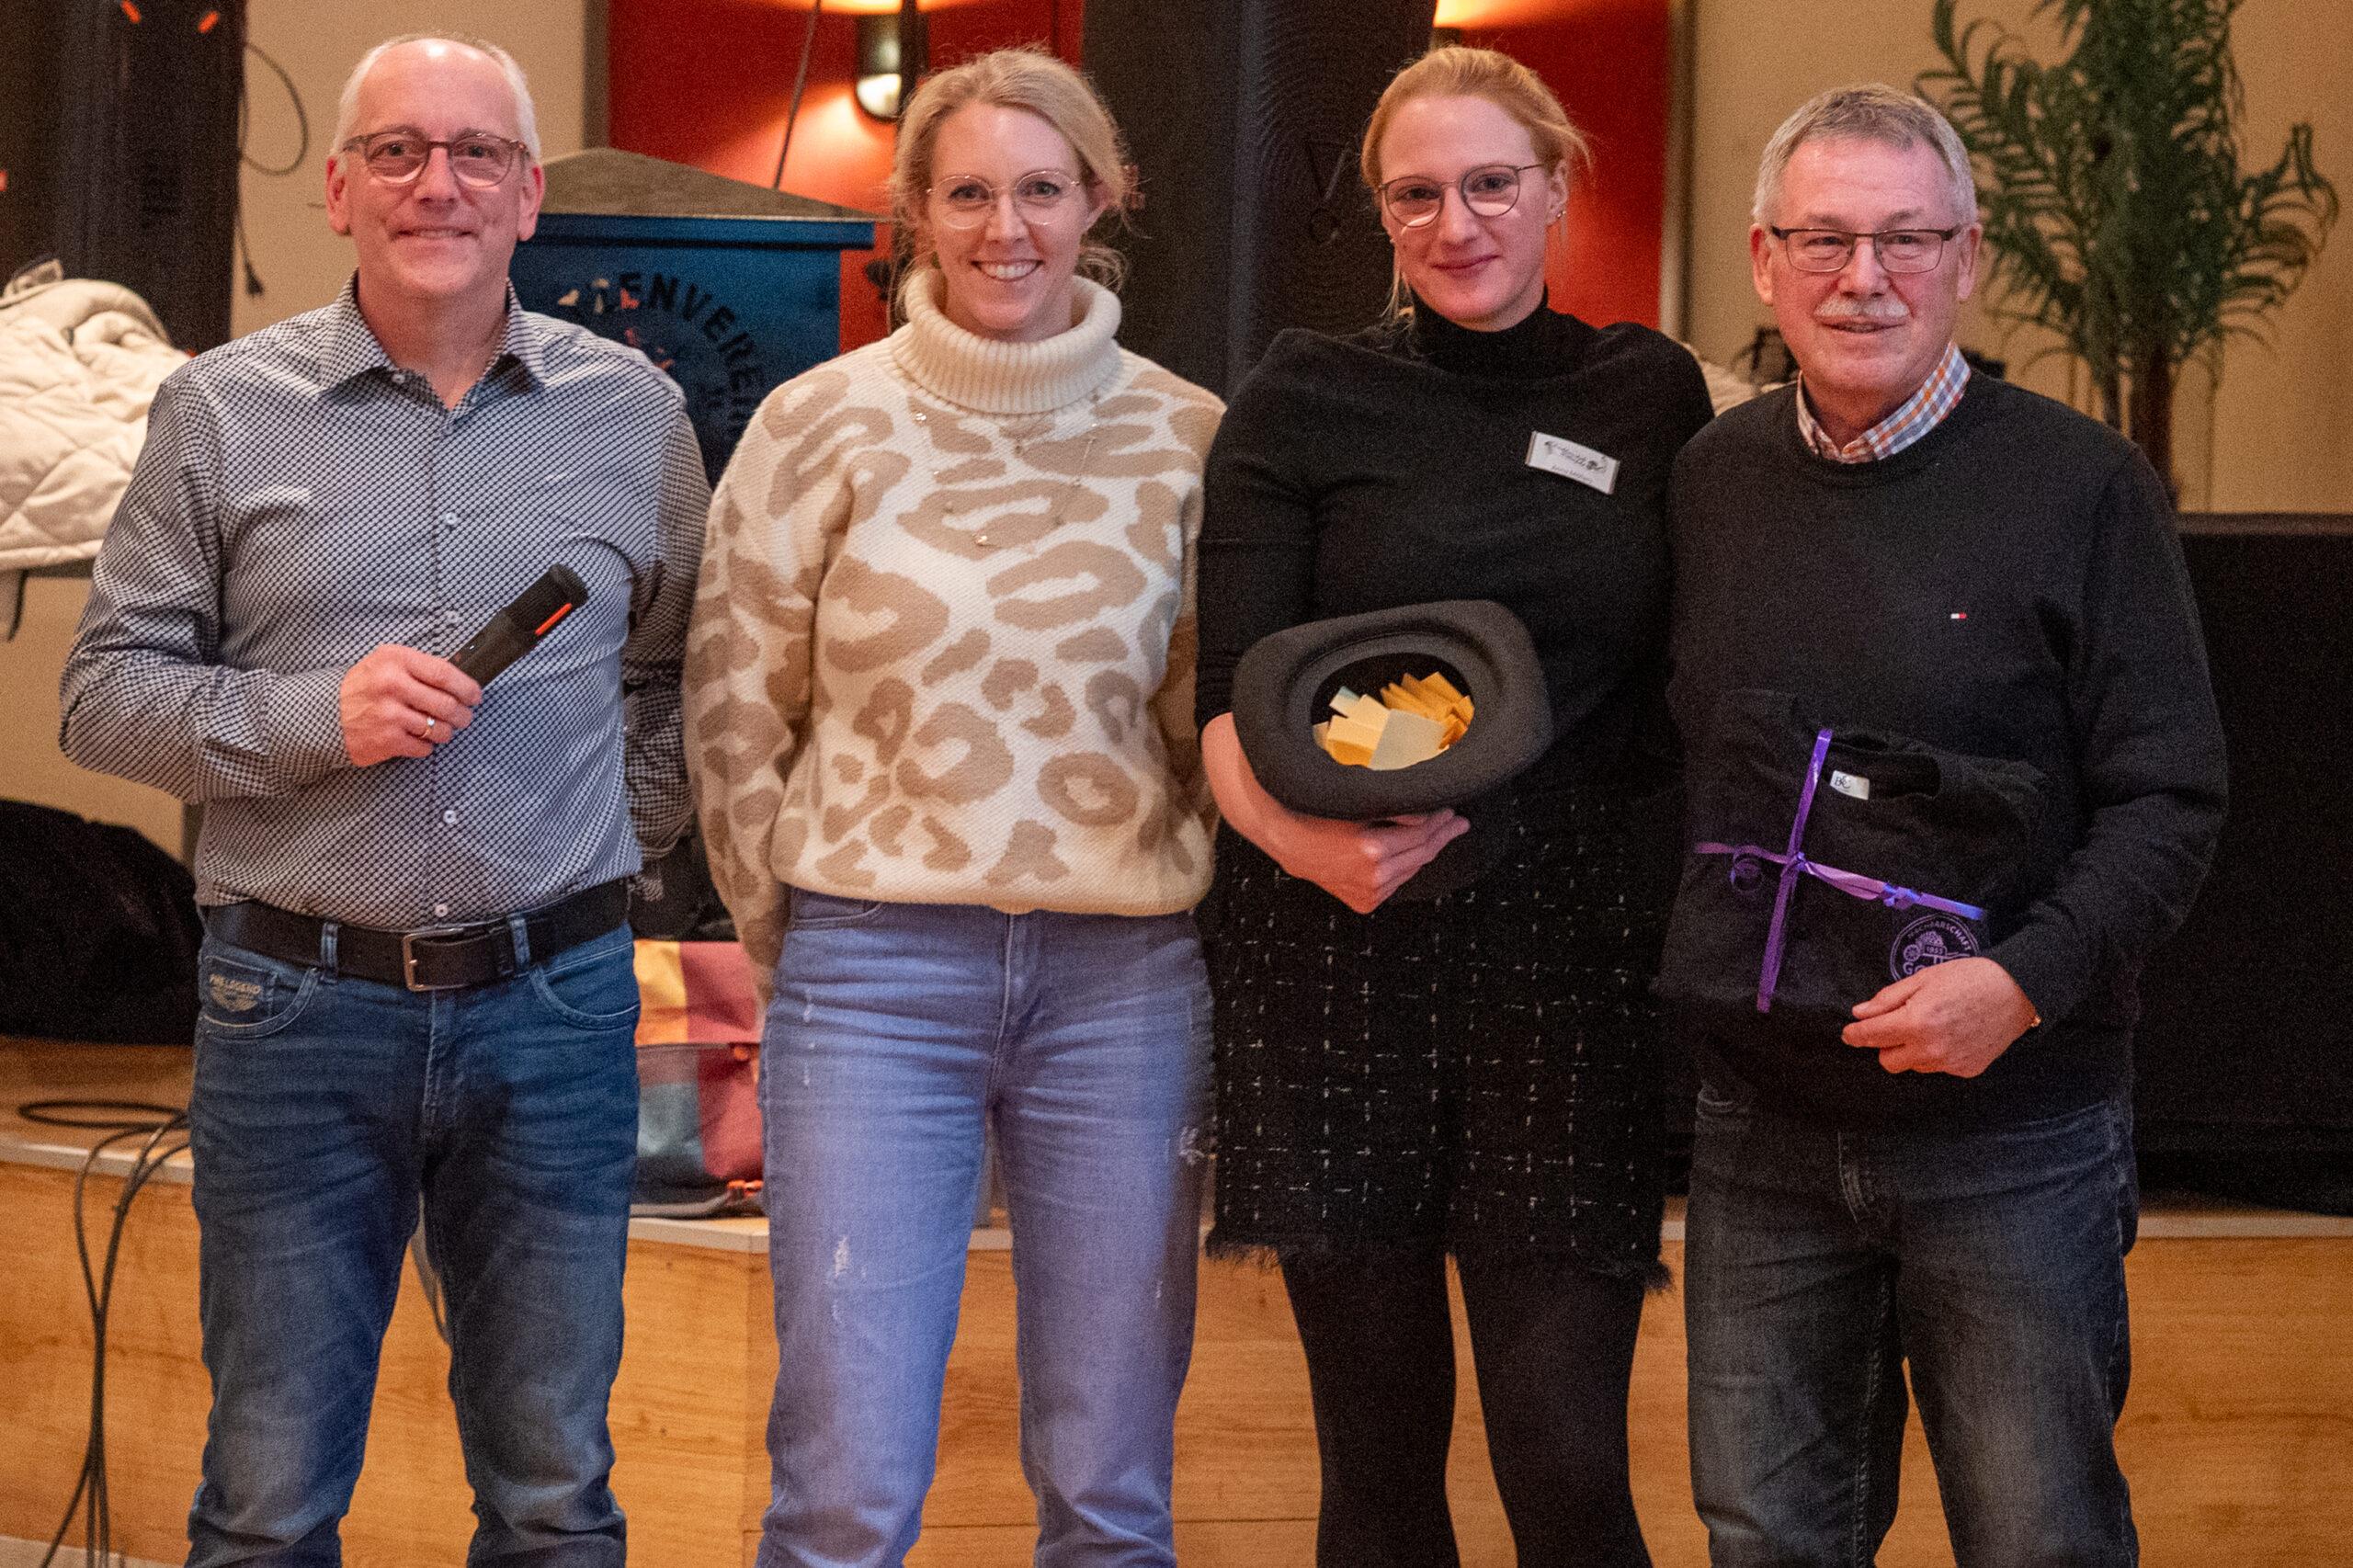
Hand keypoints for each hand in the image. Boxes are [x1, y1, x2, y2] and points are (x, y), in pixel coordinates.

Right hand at [340, 645, 481, 766]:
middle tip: (464, 717)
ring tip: (439, 729)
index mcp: (396, 660)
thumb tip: (460, 678)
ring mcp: (389, 714)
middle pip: (447, 704)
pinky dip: (425, 746)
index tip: (475, 695)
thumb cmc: (363, 688)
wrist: (325, 715)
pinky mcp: (386, 740)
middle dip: (463, 715)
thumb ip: (419, 667)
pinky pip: (424, 747)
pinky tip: (416, 738)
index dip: (467, 687)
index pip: (444, 673)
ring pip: (440, 729)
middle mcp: (392, 685)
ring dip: (445, 732)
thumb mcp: (386, 663)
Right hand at [1262, 807, 1467, 913]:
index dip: (1439, 821)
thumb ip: (1396, 811)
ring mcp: (1369, 893)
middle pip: (1421, 854)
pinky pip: (1397, 883)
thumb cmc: (1318, 815)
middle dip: (1442, 836)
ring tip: (1441, 835)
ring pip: (1411, 870)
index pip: (1421, 834)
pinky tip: (1414, 854)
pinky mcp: (1365, 902)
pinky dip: (1406, 867)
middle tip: (1457, 823)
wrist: (1286, 839)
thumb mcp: (1357, 804)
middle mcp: (1374, 877)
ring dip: (1427, 852)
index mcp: (1373, 852)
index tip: (1450, 810)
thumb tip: (1429, 815)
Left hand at [1842, 957, 2040, 1077]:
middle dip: (1885, 1045)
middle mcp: (1931, 1049)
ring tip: (1931, 1025)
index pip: (1871, 1037)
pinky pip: (1939, 1068)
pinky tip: (1951, 1034)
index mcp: (1916, 1022)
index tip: (1849, 1033)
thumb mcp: (1923, 978)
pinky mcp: (1967, 1070)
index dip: (1855, 1035)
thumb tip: (1860, 1013)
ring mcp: (1950, 1063)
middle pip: (1888, 1061)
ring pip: (1914, 1066)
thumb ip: (1888, 999)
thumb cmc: (1969, 978)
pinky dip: (1937, 1055)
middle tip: (1897, 1025)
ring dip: (1912, 1051)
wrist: (2017, 990)